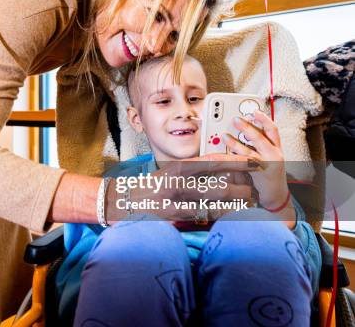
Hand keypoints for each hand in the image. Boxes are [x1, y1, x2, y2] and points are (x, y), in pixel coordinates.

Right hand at [107, 153, 257, 222]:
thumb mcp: (171, 172)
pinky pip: (201, 218)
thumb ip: (193, 171)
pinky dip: (216, 217)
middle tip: (254, 191)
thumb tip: (221, 169)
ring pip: (213, 204)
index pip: (213, 161)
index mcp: (180, 167)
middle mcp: (178, 182)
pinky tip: (227, 217)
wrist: (126, 201)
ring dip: (232, 206)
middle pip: (219, 186)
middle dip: (240, 189)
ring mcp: (176, 200)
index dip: (236, 161)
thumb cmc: (152, 186)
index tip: (253, 161)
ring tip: (246, 205)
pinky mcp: (173, 216)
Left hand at [222, 110, 294, 225]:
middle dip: (247, 127)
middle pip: (261, 137)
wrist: (276, 197)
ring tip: (225, 136)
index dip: (264, 119)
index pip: (273, 130)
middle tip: (235, 119)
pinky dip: (233, 158)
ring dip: (236, 142)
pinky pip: (244, 164)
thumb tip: (238, 136)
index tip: (254, 110)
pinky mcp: (261, 174)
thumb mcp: (266, 159)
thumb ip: (257, 148)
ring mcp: (269, 164)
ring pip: (251, 151)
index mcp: (276, 149)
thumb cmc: (267, 177)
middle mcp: (275, 154)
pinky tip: (224, 155)